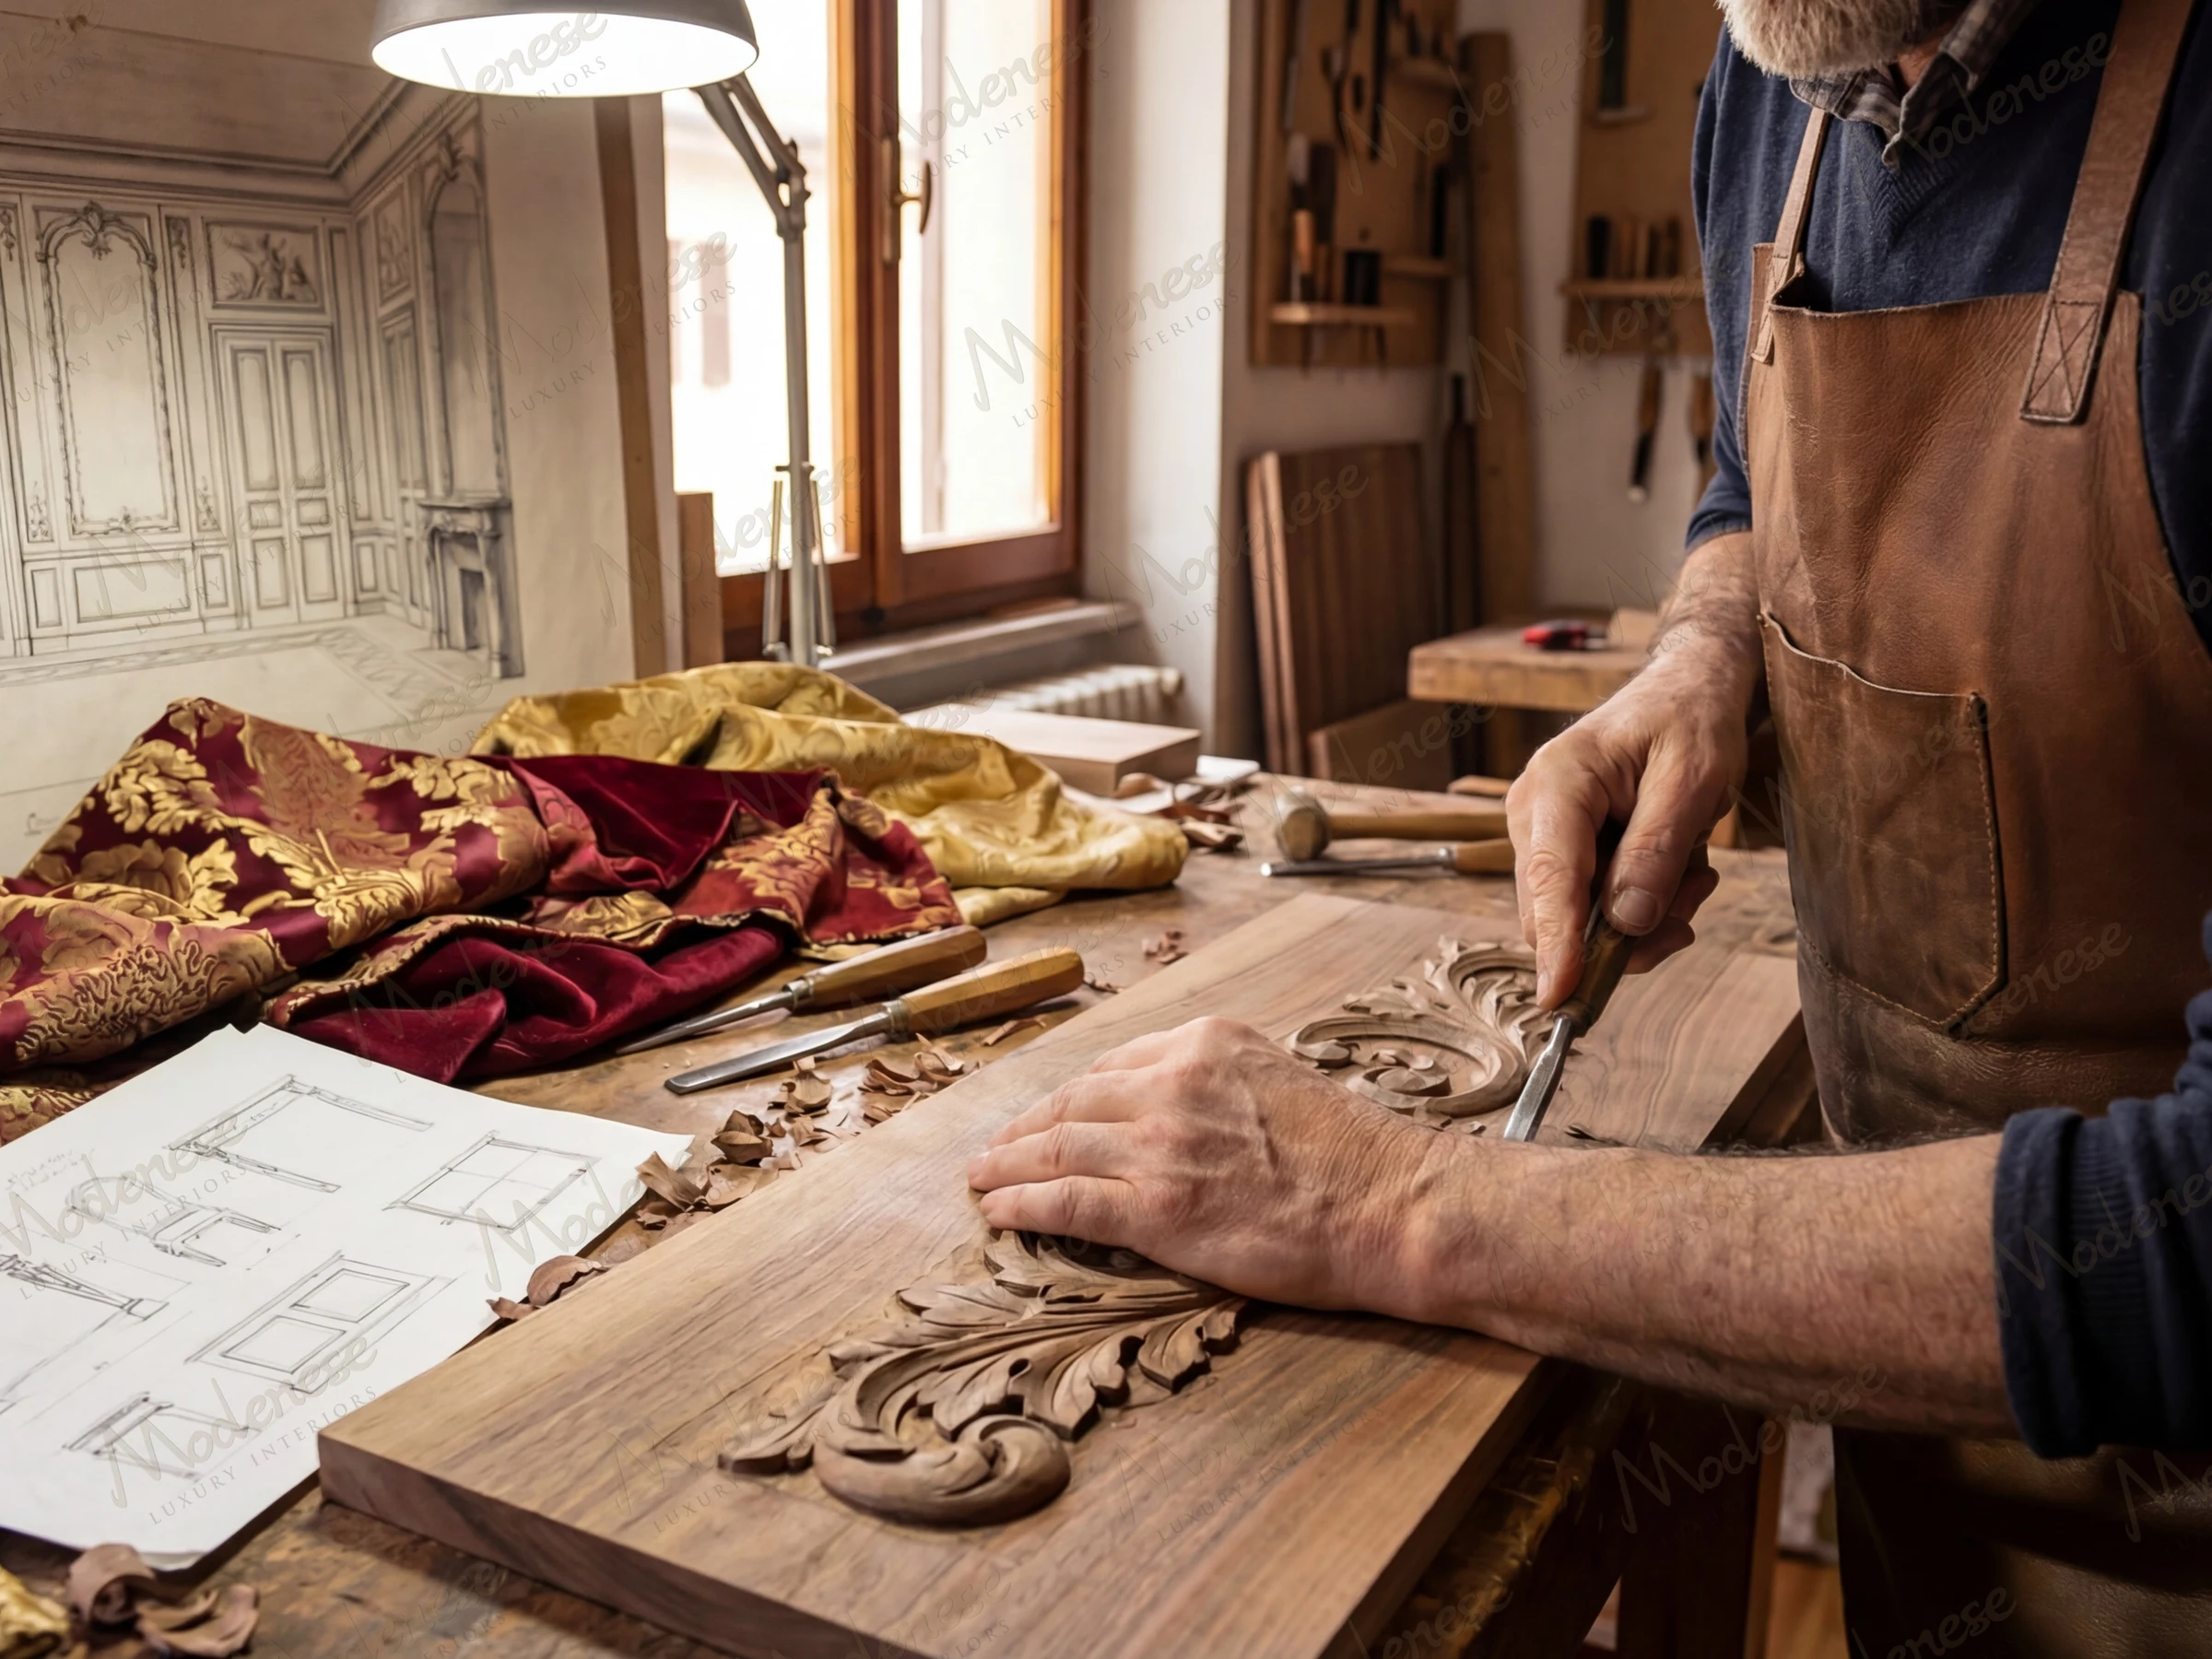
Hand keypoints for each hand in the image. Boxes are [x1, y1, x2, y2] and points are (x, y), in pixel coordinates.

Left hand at [966, 1017, 1438, 1314]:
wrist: (1390, 1204)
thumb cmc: (1352, 1156)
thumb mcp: (1278, 1080)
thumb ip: (1218, 1084)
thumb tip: (1178, 1110)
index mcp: (1204, 1044)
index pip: (1113, 1067)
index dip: (1069, 1097)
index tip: (1046, 1115)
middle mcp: (1173, 1083)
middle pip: (1073, 1103)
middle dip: (1024, 1127)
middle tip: (994, 1148)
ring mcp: (1160, 1146)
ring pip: (1056, 1148)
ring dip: (1007, 1165)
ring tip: (981, 1179)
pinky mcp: (1156, 1210)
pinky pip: (1065, 1202)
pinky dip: (1021, 1204)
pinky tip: (998, 1211)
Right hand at [1506, 534, 1758, 1004]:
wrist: (1688, 691)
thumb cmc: (1690, 719)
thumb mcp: (1693, 779)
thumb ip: (1657, 849)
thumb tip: (1627, 923)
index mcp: (1559, 782)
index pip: (1550, 878)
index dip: (1558, 942)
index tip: (1561, 998)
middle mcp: (1534, 812)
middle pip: (1555, 911)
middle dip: (1625, 931)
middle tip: (1693, 904)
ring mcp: (1543, 834)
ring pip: (1577, 918)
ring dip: (1643, 919)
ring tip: (1695, 876)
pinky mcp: (1563, 851)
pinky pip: (1592, 908)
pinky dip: (1640, 908)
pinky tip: (1678, 874)